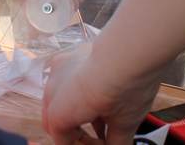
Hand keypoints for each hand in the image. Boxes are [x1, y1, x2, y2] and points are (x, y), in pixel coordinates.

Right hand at [43, 43, 159, 144]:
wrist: (132, 49)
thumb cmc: (124, 88)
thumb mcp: (124, 123)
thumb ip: (116, 141)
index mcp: (59, 112)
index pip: (61, 138)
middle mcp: (52, 89)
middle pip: (53, 119)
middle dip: (73, 132)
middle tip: (97, 139)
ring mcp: (59, 69)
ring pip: (58, 98)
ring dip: (76, 113)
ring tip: (102, 121)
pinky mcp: (70, 54)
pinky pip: (66, 79)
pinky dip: (78, 93)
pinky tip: (100, 98)